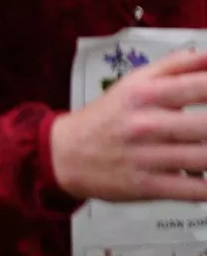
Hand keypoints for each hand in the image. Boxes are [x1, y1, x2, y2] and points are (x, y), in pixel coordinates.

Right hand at [53, 51, 206, 202]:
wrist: (63, 155)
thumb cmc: (106, 117)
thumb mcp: (135, 82)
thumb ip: (178, 65)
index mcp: (146, 94)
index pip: (201, 86)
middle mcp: (146, 124)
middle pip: (206, 125)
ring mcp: (146, 157)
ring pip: (204, 158)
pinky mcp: (145, 186)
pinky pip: (192, 190)